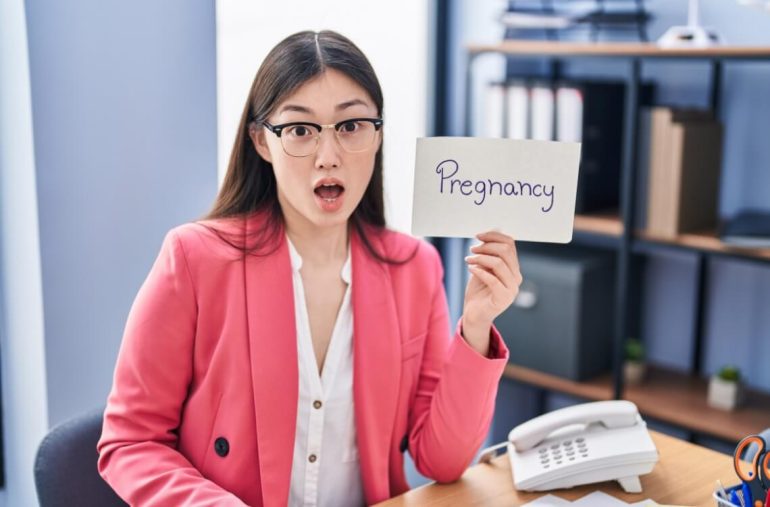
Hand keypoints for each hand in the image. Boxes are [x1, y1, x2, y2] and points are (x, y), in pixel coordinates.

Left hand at [462, 231, 521, 355]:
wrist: (474, 314)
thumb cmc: (478, 290)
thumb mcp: (483, 266)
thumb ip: (489, 251)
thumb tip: (494, 229)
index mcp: (514, 268)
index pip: (510, 244)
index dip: (494, 236)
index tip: (478, 235)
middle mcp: (516, 277)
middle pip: (505, 251)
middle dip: (486, 246)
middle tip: (472, 249)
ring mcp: (512, 289)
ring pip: (499, 263)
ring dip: (480, 258)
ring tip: (468, 259)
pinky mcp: (503, 299)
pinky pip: (492, 279)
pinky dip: (479, 271)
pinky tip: (470, 269)